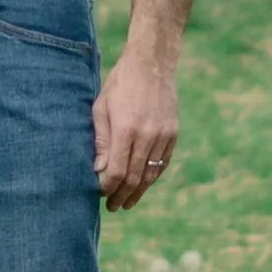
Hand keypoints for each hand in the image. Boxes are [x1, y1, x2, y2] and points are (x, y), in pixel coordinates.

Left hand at [93, 46, 178, 209]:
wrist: (152, 64)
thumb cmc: (120, 83)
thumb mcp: (101, 107)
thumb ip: (100, 140)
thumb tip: (98, 170)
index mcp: (126, 129)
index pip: (116, 170)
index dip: (107, 186)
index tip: (99, 193)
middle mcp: (147, 135)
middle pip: (134, 177)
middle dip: (122, 195)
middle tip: (112, 207)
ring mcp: (163, 136)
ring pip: (150, 173)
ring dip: (138, 192)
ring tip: (127, 203)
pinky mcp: (173, 134)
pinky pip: (162, 163)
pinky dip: (152, 177)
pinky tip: (143, 185)